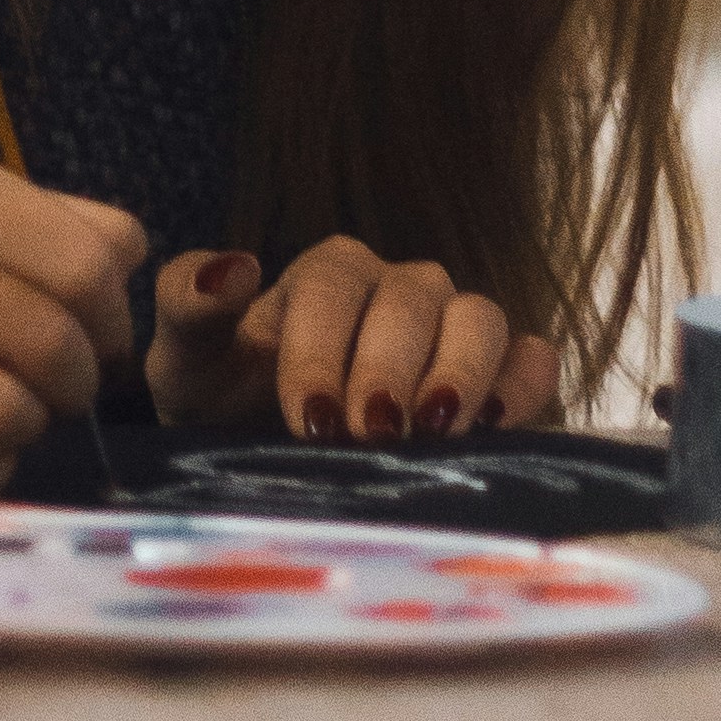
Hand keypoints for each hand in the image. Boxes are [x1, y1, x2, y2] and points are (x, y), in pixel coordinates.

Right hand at [0, 145, 145, 492]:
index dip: (113, 319)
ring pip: (6, 416)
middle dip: (74, 385)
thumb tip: (135, 262)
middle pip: (50, 346)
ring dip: (26, 430)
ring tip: (3, 413)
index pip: (84, 265)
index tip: (96, 339)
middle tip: (55, 389)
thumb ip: (49, 220)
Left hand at [144, 235, 565, 441]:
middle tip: (368, 435)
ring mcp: (454, 328)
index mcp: (328, 272)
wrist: (267, 453)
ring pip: (479, 317)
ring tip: (431, 435)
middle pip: (413, 298)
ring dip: (460, 373)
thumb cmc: (227, 400)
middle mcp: (400, 288)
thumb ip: (192, 308)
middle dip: (389, 367)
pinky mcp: (500, 377)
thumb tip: (235, 268)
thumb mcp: (189, 362)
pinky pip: (531, 358)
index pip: (334, 284)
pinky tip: (494, 427)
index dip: (322, 348)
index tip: (307, 420)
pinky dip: (523, 385)